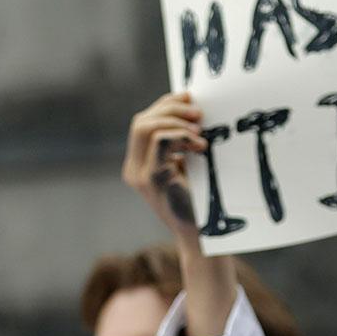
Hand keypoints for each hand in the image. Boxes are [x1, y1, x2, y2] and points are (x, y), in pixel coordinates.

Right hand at [124, 92, 236, 335]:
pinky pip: (160, 142)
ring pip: (145, 127)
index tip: (190, 97)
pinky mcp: (151, 180)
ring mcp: (139, 175)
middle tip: (199, 113)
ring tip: (201, 132)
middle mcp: (133, 168)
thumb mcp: (189, 166)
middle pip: (140, 121)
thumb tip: (193, 107)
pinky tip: (200, 146)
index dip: (165, 104)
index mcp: (139, 163)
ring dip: (176, 121)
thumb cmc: (201, 201)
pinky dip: (181, 136)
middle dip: (170, 108)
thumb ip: (182, 143)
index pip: (143, 122)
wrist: (203, 237)